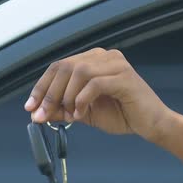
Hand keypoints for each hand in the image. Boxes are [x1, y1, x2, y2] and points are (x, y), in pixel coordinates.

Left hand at [24, 48, 174, 142]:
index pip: (60, 67)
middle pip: (66, 67)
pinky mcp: (124, 77)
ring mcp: (116, 64)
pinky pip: (95, 84)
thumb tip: (37, 113)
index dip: (42, 87)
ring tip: (70, 116)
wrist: (152, 125)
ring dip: (67, 96)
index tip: (30, 107)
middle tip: (43, 114)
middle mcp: (104, 56)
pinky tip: (81, 114)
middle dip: (50, 93)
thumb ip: (62, 110)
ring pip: (79, 72)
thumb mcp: (84, 113)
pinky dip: (82, 100)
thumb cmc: (124, 116)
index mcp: (94, 60)